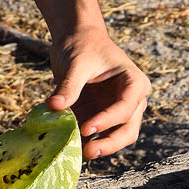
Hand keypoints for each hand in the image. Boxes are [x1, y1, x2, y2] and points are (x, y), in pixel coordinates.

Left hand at [47, 27, 149, 159]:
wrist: (76, 36)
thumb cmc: (82, 44)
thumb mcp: (76, 63)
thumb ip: (68, 86)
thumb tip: (54, 107)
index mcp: (134, 83)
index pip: (125, 108)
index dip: (107, 121)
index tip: (86, 129)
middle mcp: (132, 100)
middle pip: (128, 129)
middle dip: (109, 143)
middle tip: (88, 151)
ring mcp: (117, 109)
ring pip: (116, 136)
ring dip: (100, 145)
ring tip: (79, 152)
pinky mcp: (101, 115)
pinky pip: (97, 133)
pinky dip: (86, 139)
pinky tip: (72, 144)